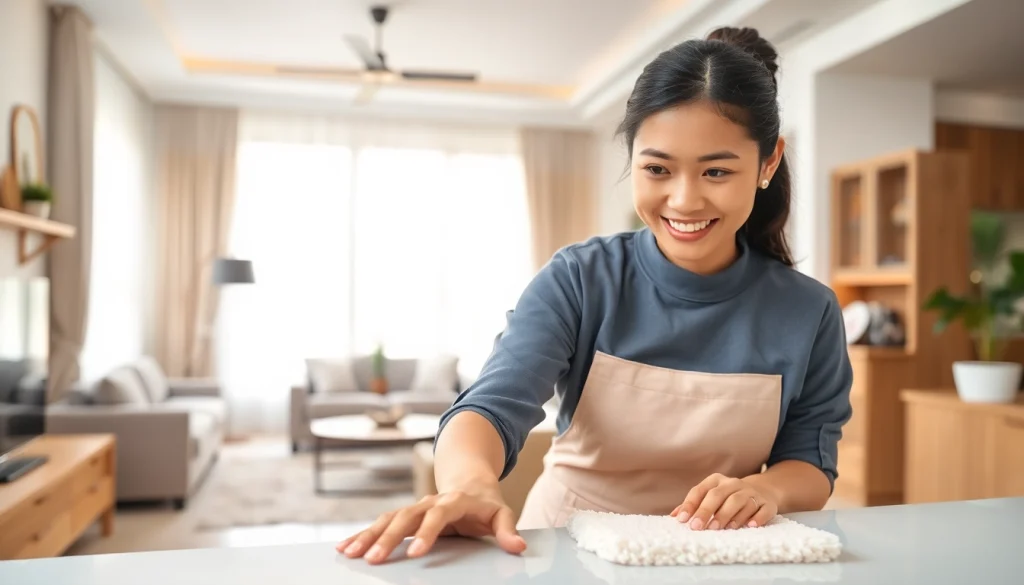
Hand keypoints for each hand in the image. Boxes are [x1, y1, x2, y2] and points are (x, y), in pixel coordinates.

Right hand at [336, 487, 525, 563]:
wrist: (470, 482)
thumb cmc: (485, 504)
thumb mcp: (501, 513)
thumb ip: (508, 530)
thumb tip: (518, 547)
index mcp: (453, 501)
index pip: (438, 515)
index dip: (427, 532)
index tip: (415, 553)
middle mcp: (429, 502)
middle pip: (405, 517)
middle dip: (388, 539)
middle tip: (373, 560)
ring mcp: (414, 507)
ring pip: (387, 519)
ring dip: (367, 536)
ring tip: (350, 554)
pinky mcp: (404, 516)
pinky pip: (381, 524)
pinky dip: (363, 534)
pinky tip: (345, 547)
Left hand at [669, 473, 777, 529]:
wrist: (763, 490)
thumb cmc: (729, 497)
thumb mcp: (711, 496)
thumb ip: (694, 504)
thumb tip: (675, 516)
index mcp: (716, 481)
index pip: (700, 490)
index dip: (690, 504)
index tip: (682, 520)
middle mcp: (734, 484)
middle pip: (718, 495)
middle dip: (707, 511)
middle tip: (698, 527)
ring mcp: (752, 493)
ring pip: (740, 502)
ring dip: (729, 515)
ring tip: (719, 528)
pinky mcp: (767, 503)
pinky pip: (762, 510)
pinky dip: (757, 518)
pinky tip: (750, 526)